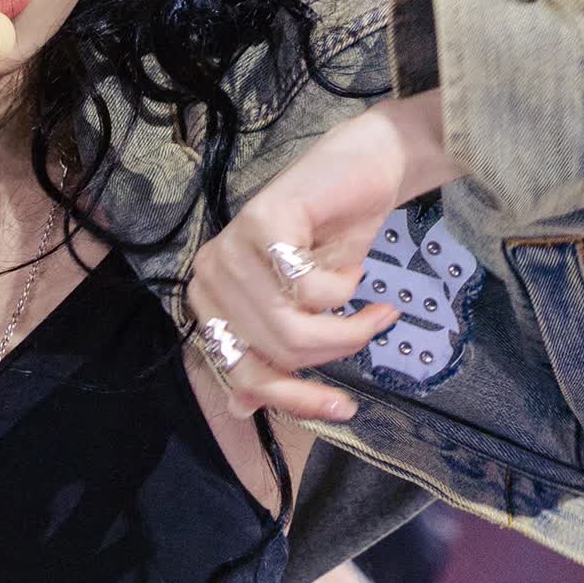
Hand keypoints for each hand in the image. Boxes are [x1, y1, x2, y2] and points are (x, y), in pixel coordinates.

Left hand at [184, 89, 456, 419]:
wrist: (360, 172)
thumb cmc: (329, 244)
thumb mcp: (301, 310)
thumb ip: (270, 353)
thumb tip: (240, 410)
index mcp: (210, 300)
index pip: (241, 371)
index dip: (292, 399)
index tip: (342, 410)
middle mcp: (210, 274)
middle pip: (273, 353)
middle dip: (332, 352)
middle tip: (370, 332)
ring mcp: (231, 245)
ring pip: (292, 327)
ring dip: (347, 326)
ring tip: (373, 309)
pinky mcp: (261, 222)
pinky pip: (311, 290)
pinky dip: (346, 289)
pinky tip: (358, 271)